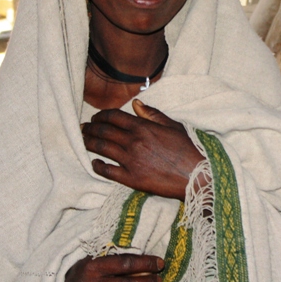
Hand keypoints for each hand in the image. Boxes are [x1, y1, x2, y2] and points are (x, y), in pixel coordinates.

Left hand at [82, 99, 204, 199]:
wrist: (197, 176)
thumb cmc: (189, 149)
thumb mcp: (172, 125)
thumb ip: (152, 114)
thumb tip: (136, 103)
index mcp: (143, 127)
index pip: (114, 117)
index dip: (101, 116)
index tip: (96, 117)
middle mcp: (133, 142)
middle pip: (104, 131)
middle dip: (90, 128)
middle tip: (83, 128)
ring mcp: (130, 160)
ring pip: (102, 148)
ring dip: (89, 142)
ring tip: (83, 140)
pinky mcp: (131, 178)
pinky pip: (107, 171)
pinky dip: (97, 165)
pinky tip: (94, 162)